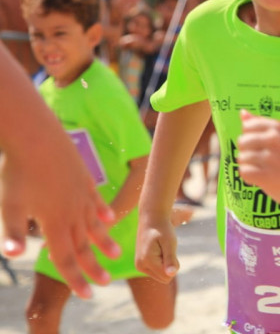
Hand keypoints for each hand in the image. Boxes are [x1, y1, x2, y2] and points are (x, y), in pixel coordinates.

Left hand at [1, 164, 118, 298]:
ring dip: (105, 243)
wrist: (37, 136)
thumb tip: (14, 255)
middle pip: (85, 246)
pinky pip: (97, 203)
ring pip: (96, 226)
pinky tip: (109, 220)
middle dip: (94, 267)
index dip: (76, 279)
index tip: (88, 295)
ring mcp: (82, 196)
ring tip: (116, 254)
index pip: (66, 258)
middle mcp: (74, 213)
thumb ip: (12, 232)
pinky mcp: (85, 181)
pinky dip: (103, 214)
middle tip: (106, 282)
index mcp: (55, 223)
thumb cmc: (19, 171)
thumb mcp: (10, 205)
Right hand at [135, 217, 178, 283]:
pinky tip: (158, 250)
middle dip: (169, 265)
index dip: (174, 265)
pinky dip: (161, 262)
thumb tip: (172, 274)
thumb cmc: (163, 229)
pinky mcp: (140, 264)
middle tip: (166, 249)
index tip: (170, 250)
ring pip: (160, 275)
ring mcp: (139, 266)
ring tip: (161, 248)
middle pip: (164, 278)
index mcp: (147, 261)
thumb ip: (170, 259)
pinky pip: (157, 271)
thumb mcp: (170, 242)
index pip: (167, 277)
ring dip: (165, 263)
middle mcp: (140, 266)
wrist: (151, 218)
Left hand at [236, 110, 279, 208]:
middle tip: (266, 161)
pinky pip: (243, 172)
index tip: (266, 146)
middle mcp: (274, 139)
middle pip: (242, 141)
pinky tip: (262, 179)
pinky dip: (249, 179)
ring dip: (250, 166)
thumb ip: (260, 125)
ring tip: (266, 170)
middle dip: (248, 152)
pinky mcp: (265, 176)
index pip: (248, 126)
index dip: (252, 138)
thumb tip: (242, 112)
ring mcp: (270, 158)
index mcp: (278, 127)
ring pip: (241, 157)